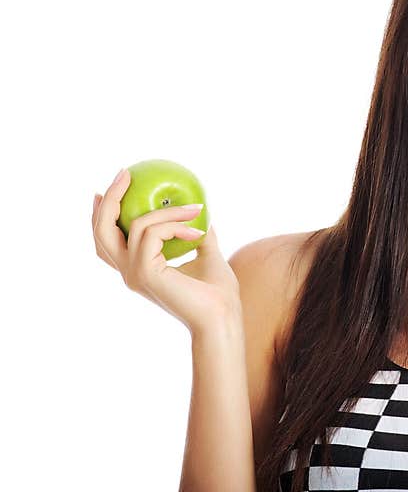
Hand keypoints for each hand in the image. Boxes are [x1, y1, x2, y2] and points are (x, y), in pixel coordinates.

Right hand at [92, 167, 241, 334]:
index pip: (107, 241)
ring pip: (134, 225)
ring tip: (195, 208)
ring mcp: (133, 274)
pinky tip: (198, 229)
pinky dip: (175, 225)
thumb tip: (200, 209)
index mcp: (138, 269)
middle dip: (109, 199)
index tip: (113, 187)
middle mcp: (129, 272)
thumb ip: (198, 233)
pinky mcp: (145, 272)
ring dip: (167, 211)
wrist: (223, 318)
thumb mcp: (207, 253)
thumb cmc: (218, 293)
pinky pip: (152, 233)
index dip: (101, 214)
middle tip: (125, 174)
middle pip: (101, 231)